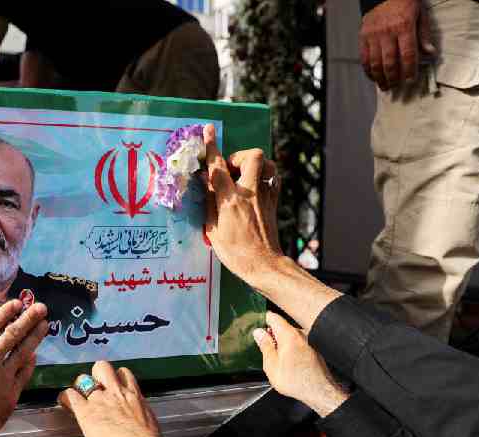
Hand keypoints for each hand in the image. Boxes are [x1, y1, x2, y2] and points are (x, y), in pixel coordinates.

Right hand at [0, 300, 48, 436]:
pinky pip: (24, 373)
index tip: (16, 303)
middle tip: (40, 307)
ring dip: (35, 336)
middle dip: (27, 318)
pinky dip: (31, 363)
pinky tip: (36, 355)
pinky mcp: (12, 392)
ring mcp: (3, 375)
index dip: (4, 313)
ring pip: (23, 350)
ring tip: (45, 324)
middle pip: (12, 334)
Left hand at [58, 362, 170, 436]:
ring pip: (83, 379)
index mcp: (133, 396)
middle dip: (96, 375)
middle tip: (94, 387)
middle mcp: (116, 393)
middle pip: (102, 367)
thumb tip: (134, 420)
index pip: (123, 373)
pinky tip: (65, 402)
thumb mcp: (147, 421)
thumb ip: (136, 414)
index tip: (111, 385)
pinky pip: (70, 396)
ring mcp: (99, 400)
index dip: (115, 378)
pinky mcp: (85, 412)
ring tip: (78, 395)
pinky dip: (66, 398)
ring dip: (80, 386)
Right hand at [203, 124, 284, 287]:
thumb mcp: (212, 230)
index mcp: (230, 201)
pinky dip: (264, 175)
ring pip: (266, 164)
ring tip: (242, 176)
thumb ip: (208, 202)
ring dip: (254, 164)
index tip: (208, 130)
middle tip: (229, 169)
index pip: (219, 167)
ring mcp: (265, 196)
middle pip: (252, 156)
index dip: (212, 147)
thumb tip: (205, 182)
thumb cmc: (234, 252)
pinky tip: (255, 186)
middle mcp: (250, 193)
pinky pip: (273, 178)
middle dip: (239, 155)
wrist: (263, 264)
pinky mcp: (273, 202)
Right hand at [252, 311, 348, 416]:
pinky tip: (291, 364)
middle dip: (272, 336)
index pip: (272, 317)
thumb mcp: (272, 365)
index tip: (258, 330)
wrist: (319, 391)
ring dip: (283, 344)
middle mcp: (301, 333)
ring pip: (290, 336)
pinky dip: (292, 349)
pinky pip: (299, 343)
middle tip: (267, 351)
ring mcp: (309, 340)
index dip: (262, 321)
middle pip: (282, 326)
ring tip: (280, 361)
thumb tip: (258, 333)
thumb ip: (264, 345)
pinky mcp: (314, 348)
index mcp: (289, 335)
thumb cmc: (297, 381)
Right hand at [359, 0, 435, 89]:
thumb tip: (430, 53)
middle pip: (390, 62)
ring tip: (384, 86)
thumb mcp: (420, 15)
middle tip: (395, 87)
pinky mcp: (363, 37)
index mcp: (404, 27)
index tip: (410, 80)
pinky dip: (368, 70)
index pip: (408, 54)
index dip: (409, 70)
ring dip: (380, 77)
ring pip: (375, 63)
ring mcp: (373, 35)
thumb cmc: (405, 3)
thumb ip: (424, 34)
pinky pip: (364, 57)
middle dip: (393, 78)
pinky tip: (373, 77)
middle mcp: (387, 32)